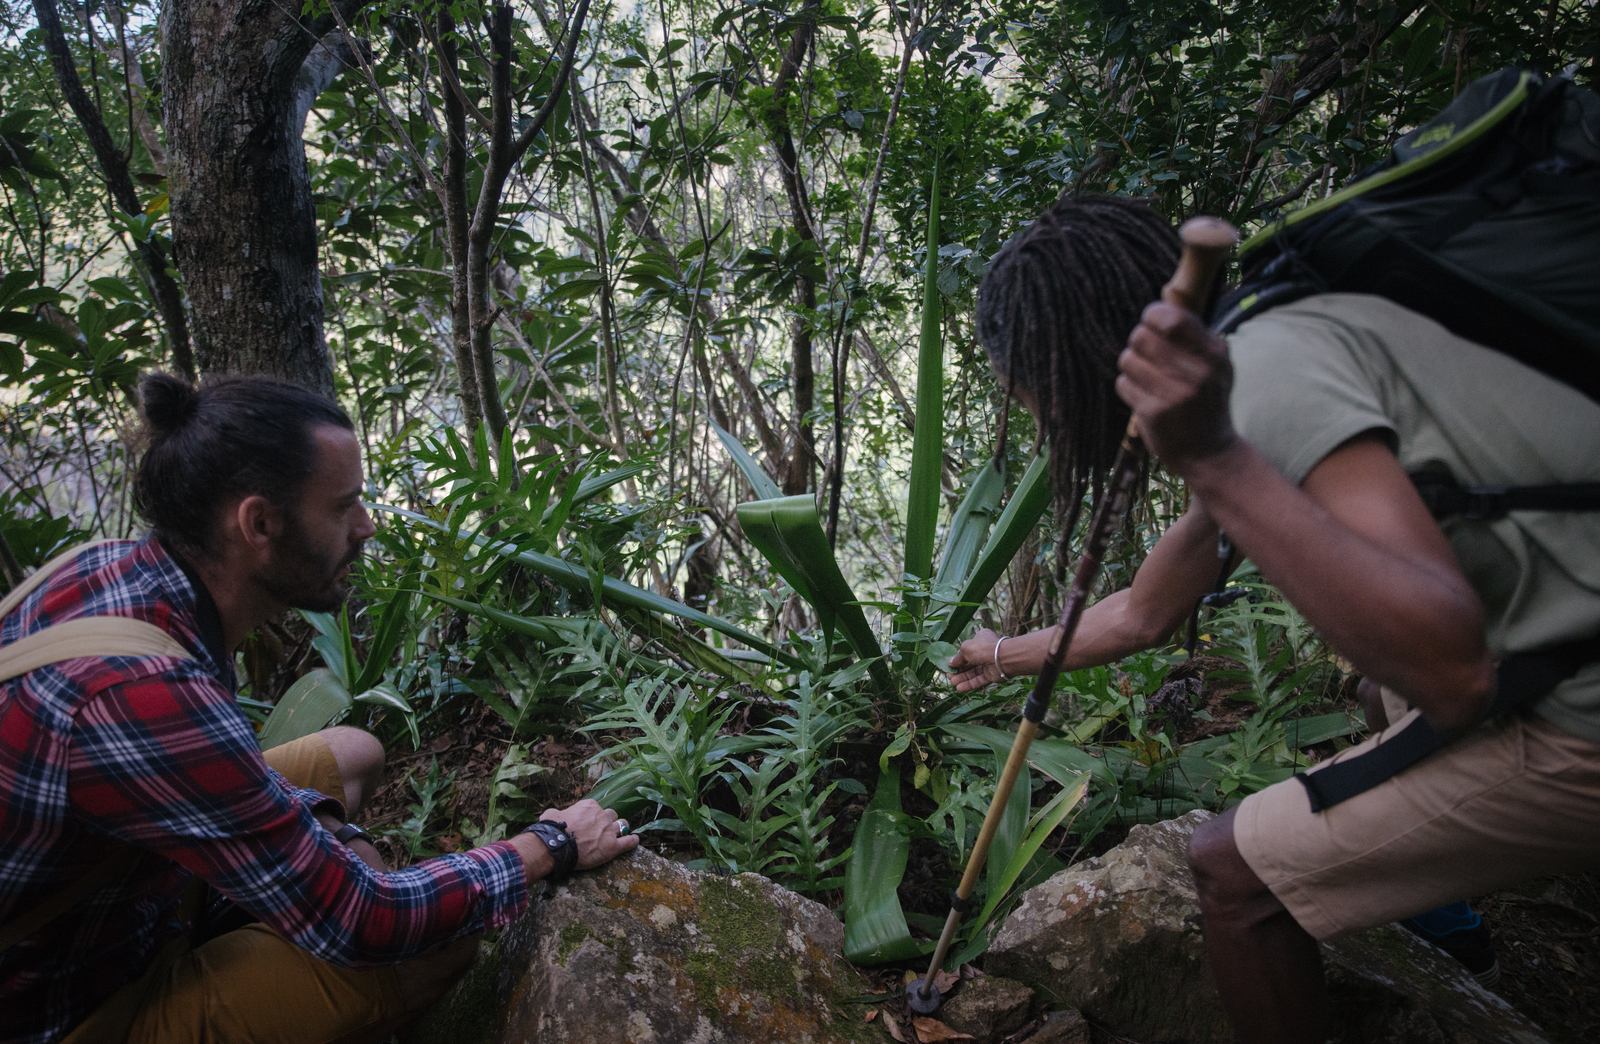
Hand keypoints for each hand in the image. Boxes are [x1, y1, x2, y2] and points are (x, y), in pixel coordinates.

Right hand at [540, 798, 638, 870]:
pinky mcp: (613, 846)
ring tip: (618, 834)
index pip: (596, 808)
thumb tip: (555, 814)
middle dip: (608, 821)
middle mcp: (602, 815)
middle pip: (611, 815)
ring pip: (622, 825)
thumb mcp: (552, 813)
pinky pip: (628, 842)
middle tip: (601, 830)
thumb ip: (559, 812)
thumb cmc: (552, 829)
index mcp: (589, 806)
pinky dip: (633, 841)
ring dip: (620, 829)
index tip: (589, 823)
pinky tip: (635, 841)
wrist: (556, 845)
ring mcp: (609, 830)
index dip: (593, 816)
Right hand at [949, 628, 1004, 691]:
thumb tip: (950, 663)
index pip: (966, 650)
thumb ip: (957, 657)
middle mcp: (984, 651)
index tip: (949, 665)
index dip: (957, 658)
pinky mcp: (992, 675)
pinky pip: (979, 680)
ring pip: (973, 673)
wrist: (1003, 658)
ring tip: (953, 683)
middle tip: (949, 676)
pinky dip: (970, 684)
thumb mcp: (965, 649)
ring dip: (963, 678)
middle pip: (969, 663)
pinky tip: (960, 688)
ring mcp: (988, 664)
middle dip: (959, 670)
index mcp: (980, 640)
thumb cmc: (983, 648)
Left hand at [1116, 301, 1237, 471]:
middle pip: (1141, 336)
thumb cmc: (1207, 401)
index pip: (1172, 318)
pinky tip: (1144, 397)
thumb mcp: (1216, 365)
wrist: (1210, 453)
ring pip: (1128, 359)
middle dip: (1137, 341)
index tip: (1151, 323)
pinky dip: (1128, 388)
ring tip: (1147, 377)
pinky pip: (1123, 384)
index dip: (1153, 315)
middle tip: (1146, 353)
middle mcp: (1197, 372)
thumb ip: (1194, 335)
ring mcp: (1174, 394)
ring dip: (1131, 366)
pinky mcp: (1153, 413)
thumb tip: (1164, 300)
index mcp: (1214, 354)